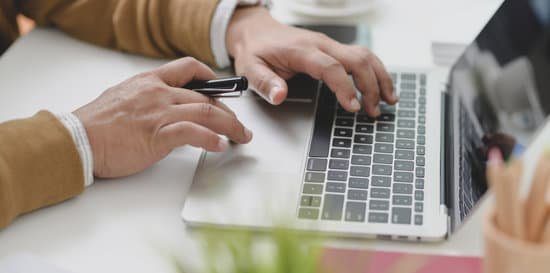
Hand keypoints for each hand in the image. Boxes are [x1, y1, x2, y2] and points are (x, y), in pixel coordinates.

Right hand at [74, 57, 252, 177]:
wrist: (77, 140)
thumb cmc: (96, 125)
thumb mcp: (123, 99)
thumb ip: (147, 100)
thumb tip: (164, 111)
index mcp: (149, 82)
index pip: (188, 68)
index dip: (211, 77)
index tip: (221, 88)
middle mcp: (159, 93)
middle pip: (206, 96)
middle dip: (228, 111)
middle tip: (238, 124)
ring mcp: (160, 113)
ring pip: (207, 113)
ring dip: (231, 126)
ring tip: (241, 136)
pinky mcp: (159, 135)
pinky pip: (194, 133)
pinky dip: (212, 140)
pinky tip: (221, 146)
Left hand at [226, 7, 396, 115]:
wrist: (256, 31)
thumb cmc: (255, 50)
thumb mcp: (250, 69)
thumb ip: (264, 83)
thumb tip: (279, 96)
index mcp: (301, 50)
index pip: (331, 67)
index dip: (345, 87)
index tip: (353, 107)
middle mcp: (320, 44)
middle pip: (356, 59)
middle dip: (370, 86)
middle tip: (373, 111)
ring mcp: (330, 44)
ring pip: (364, 55)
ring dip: (380, 77)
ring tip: (389, 101)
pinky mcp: (334, 49)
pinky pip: (361, 56)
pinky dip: (376, 71)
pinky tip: (382, 87)